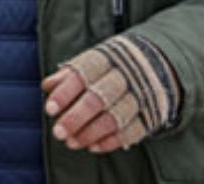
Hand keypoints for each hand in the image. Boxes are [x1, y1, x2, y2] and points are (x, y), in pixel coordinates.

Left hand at [42, 36, 180, 154]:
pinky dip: (111, 141)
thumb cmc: (111, 65)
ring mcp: (141, 95)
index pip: (84, 74)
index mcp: (107, 57)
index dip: (66, 92)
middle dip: (76, 117)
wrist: (155, 62)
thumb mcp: (91, 61)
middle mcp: (126, 75)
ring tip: (71, 142)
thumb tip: (47, 86)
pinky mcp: (151, 113)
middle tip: (58, 133)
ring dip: (90, 133)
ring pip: (114, 118)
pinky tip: (93, 146)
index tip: (50, 109)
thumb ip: (69, 73)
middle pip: (99, 98)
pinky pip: (132, 131)